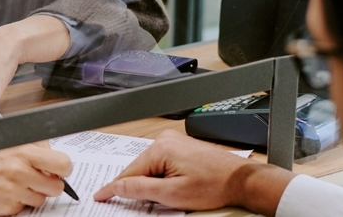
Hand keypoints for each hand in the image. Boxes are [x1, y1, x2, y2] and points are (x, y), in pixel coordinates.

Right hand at [0, 144, 71, 214]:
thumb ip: (27, 145)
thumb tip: (47, 152)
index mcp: (22, 151)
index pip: (63, 164)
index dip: (61, 168)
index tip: (55, 168)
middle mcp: (21, 172)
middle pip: (56, 187)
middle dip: (49, 184)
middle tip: (37, 178)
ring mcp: (14, 192)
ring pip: (40, 199)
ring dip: (31, 194)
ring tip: (13, 184)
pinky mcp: (6, 209)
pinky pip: (21, 208)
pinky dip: (15, 203)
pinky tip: (1, 192)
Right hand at [92, 130, 295, 215]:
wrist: (241, 180)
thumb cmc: (214, 184)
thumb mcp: (172, 194)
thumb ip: (141, 189)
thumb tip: (119, 187)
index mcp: (160, 148)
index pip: (128, 171)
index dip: (114, 187)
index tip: (101, 196)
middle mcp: (165, 140)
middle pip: (139, 168)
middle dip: (137, 186)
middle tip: (132, 202)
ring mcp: (174, 142)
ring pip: (151, 168)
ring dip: (151, 183)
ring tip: (166, 196)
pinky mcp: (182, 148)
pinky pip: (162, 164)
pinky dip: (161, 177)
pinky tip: (170, 188)